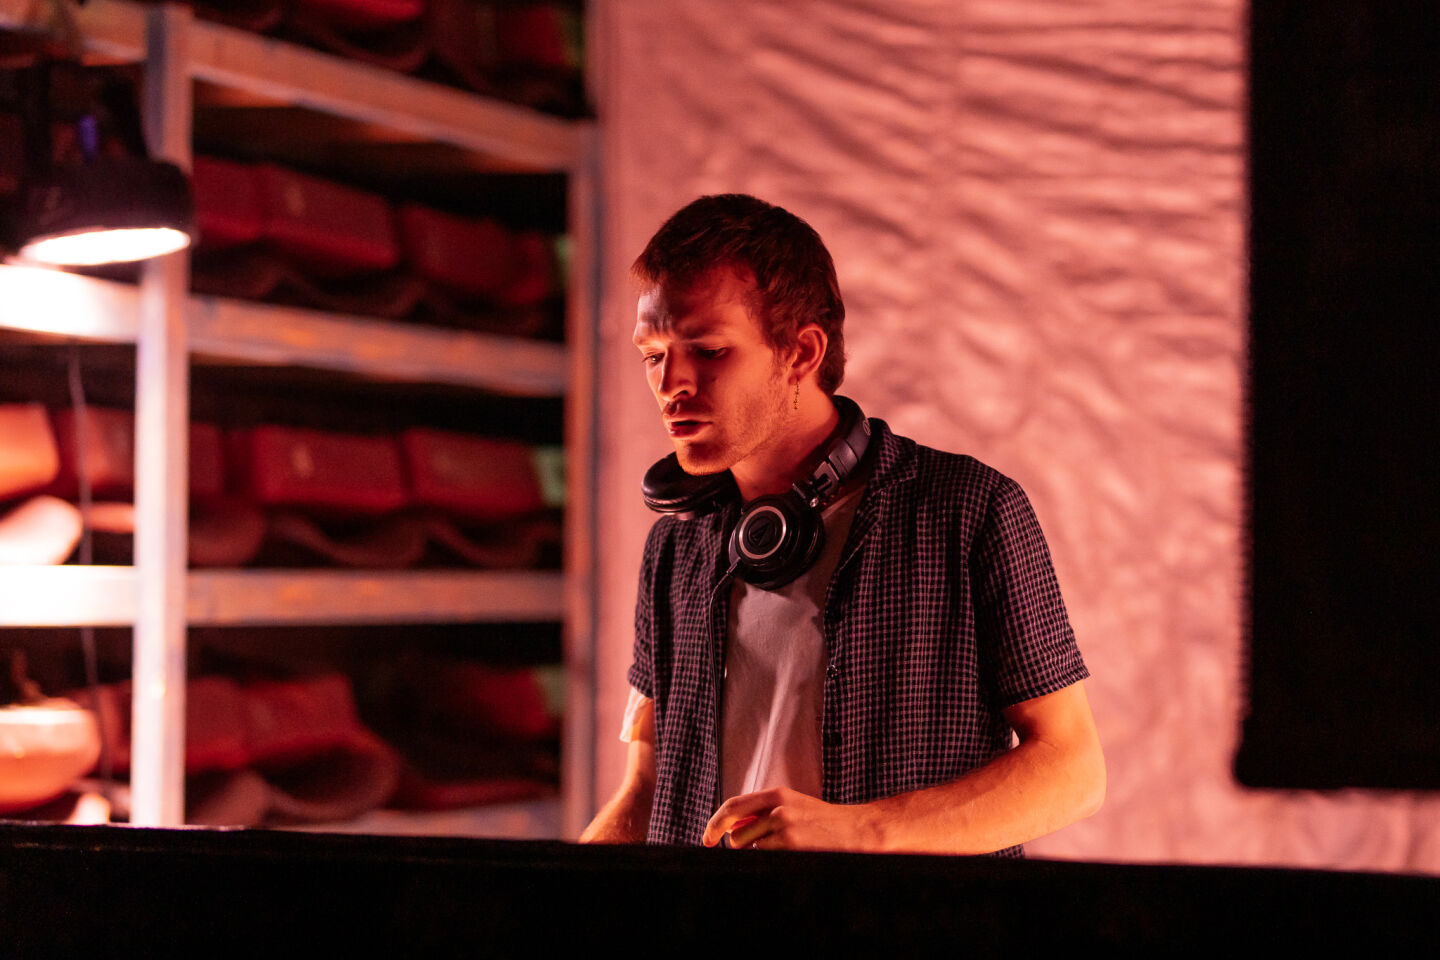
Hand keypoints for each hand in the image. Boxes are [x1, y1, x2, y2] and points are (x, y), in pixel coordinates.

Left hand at [702, 787, 878, 850]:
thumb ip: (764, 812)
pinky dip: (776, 859)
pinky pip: (767, 858)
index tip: (707, 839)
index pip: (733, 806)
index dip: (715, 823)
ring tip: (789, 847)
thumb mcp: (794, 807)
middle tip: (758, 849)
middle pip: (737, 834)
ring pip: (751, 849)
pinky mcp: (791, 845)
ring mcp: (784, 826)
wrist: (857, 831)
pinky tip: (797, 853)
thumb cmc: (824, 822)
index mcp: (777, 794)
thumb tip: (732, 827)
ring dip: (762, 853)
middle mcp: (777, 807)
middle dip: (740, 847)